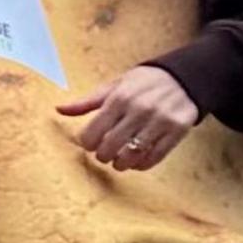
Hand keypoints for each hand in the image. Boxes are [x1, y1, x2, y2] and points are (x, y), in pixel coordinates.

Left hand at [56, 64, 203, 171]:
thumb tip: (59, 109)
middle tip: (104, 153)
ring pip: (131, 156)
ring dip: (120, 163)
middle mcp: (139, 109)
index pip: (93, 132)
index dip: (87, 143)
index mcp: (120, 97)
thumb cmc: (143, 83)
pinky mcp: (177, 131)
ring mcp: (160, 121)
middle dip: (102, 155)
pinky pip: (154, 158)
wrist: (184, 78)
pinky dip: (141, 165)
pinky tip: (136, 161)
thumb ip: (88, 102)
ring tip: (119, 159)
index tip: (90, 143)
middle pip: (110, 147)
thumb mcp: (115, 86)